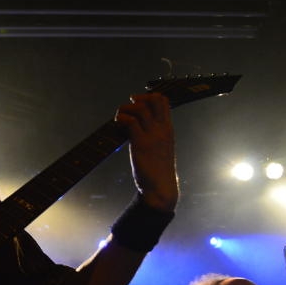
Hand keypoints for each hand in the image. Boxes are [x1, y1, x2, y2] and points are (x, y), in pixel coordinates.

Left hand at [115, 92, 178, 211]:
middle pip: (154, 100)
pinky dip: (121, 120)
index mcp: (168, 129)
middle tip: (128, 107)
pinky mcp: (141, 144)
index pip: (164, 101)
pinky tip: (117, 126)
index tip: (137, 102)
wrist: (160, 187)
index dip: (149, 96)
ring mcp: (152, 136)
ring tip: (119, 119)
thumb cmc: (157, 169)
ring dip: (125, 110)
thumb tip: (137, 127)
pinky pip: (131, 122)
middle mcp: (162, 129)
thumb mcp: (160, 148)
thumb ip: (154, 136)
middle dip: (138, 98)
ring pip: (140, 109)